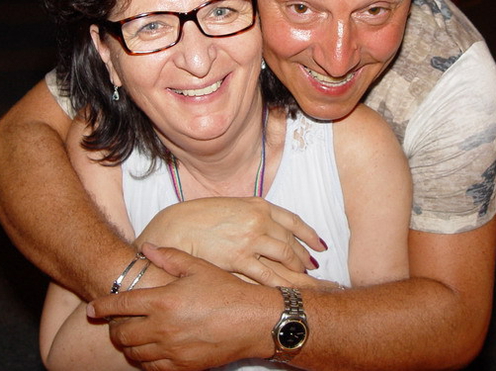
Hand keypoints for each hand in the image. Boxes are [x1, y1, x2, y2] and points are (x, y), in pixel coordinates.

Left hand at [88, 244, 277, 370]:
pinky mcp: (183, 366)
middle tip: (117, 321)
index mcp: (163, 301)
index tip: (92, 308)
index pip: (120, 306)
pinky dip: (144, 359)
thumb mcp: (198, 267)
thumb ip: (169, 258)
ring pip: (134, 353)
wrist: (253, 321)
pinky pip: (151, 367)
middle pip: (122, 333)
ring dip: (128, 344)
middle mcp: (162, 328)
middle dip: (114, 327)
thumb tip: (146, 248)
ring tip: (133, 334)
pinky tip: (150, 349)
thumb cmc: (227, 291)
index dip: (101, 307)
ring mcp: (172, 350)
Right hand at [135, 197, 324, 284]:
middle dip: (304, 256)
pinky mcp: (240, 259)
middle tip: (313, 267)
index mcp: (258, 205)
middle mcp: (260, 220)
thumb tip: (267, 224)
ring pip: (285, 258)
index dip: (308, 234)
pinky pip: (268, 275)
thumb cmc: (198, 217)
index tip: (319, 245)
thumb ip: (251, 213)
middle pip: (292, 241)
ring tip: (304, 280)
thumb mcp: (231, 206)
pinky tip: (286, 290)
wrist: (176, 228)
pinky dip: (280, 283)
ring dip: (297, 270)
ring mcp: (252, 239)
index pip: (293, 220)